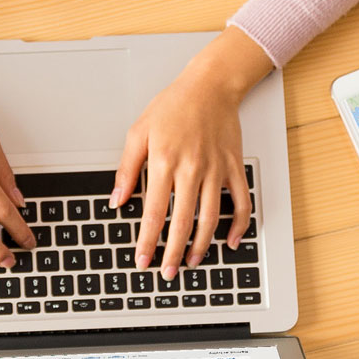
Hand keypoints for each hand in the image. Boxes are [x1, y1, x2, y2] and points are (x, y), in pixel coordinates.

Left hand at [113, 28, 273, 279]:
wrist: (210, 86)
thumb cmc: (173, 106)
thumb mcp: (138, 132)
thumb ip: (127, 169)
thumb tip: (117, 200)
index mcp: (164, 162)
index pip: (154, 213)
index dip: (147, 241)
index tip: (142, 259)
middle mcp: (191, 169)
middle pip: (183, 222)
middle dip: (173, 253)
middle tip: (167, 272)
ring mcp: (216, 170)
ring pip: (211, 218)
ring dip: (202, 245)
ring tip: (193, 261)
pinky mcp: (234, 167)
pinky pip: (241, 201)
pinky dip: (238, 224)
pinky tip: (231, 240)